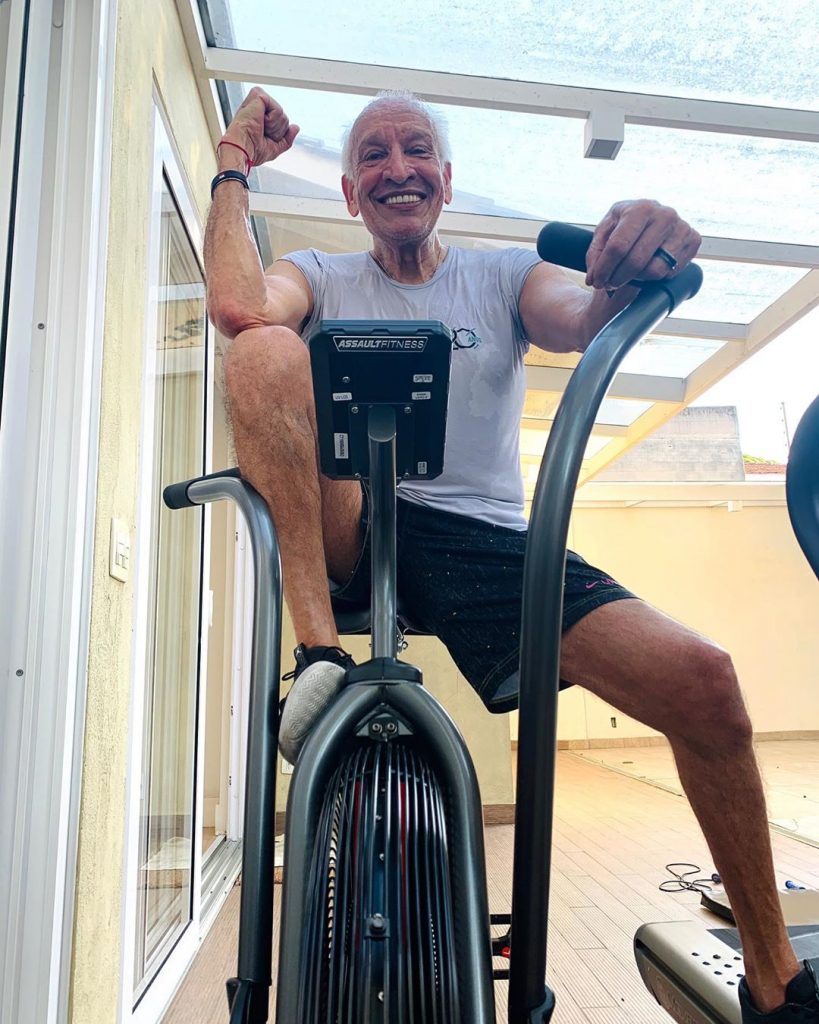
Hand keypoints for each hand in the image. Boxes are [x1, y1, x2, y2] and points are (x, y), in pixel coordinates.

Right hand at [218, 87, 298, 169]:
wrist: (243, 149)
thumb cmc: (252, 150)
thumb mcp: (274, 148)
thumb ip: (286, 138)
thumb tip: (296, 127)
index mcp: (258, 118)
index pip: (279, 120)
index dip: (277, 132)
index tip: (263, 137)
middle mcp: (258, 108)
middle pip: (283, 117)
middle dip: (277, 130)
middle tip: (262, 133)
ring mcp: (257, 101)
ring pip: (281, 113)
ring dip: (274, 126)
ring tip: (260, 128)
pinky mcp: (258, 96)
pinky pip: (278, 109)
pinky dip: (272, 120)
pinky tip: (260, 121)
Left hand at [585, 200, 701, 290]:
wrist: (648, 220)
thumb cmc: (623, 227)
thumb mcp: (604, 233)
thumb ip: (595, 255)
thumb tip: (594, 279)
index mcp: (640, 208)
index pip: (618, 247)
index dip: (604, 269)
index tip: (597, 282)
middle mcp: (665, 214)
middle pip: (636, 261)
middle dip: (618, 278)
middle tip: (610, 283)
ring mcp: (682, 227)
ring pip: (655, 270)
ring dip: (637, 278)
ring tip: (629, 273)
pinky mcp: (693, 240)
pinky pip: (671, 272)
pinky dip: (656, 277)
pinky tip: (648, 267)